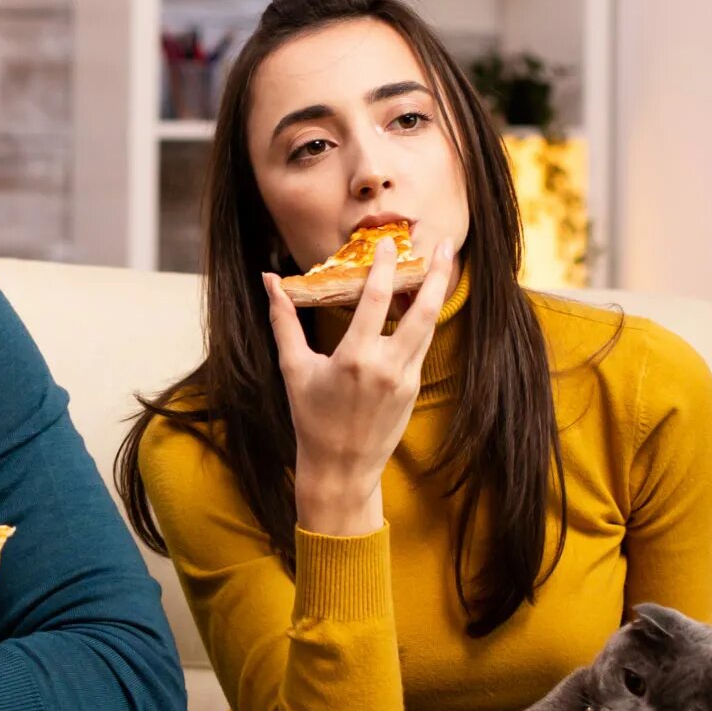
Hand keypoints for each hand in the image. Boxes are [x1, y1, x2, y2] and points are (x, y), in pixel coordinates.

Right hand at [266, 237, 457, 535]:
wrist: (341, 468)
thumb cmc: (310, 418)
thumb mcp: (293, 368)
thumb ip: (284, 321)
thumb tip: (268, 280)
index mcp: (354, 358)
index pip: (376, 300)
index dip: (384, 267)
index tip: (388, 242)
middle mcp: (386, 366)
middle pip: (422, 310)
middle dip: (435, 274)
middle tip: (443, 243)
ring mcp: (405, 378)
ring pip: (428, 327)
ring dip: (435, 294)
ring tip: (440, 265)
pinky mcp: (412, 388)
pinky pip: (422, 346)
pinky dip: (423, 321)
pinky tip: (422, 303)